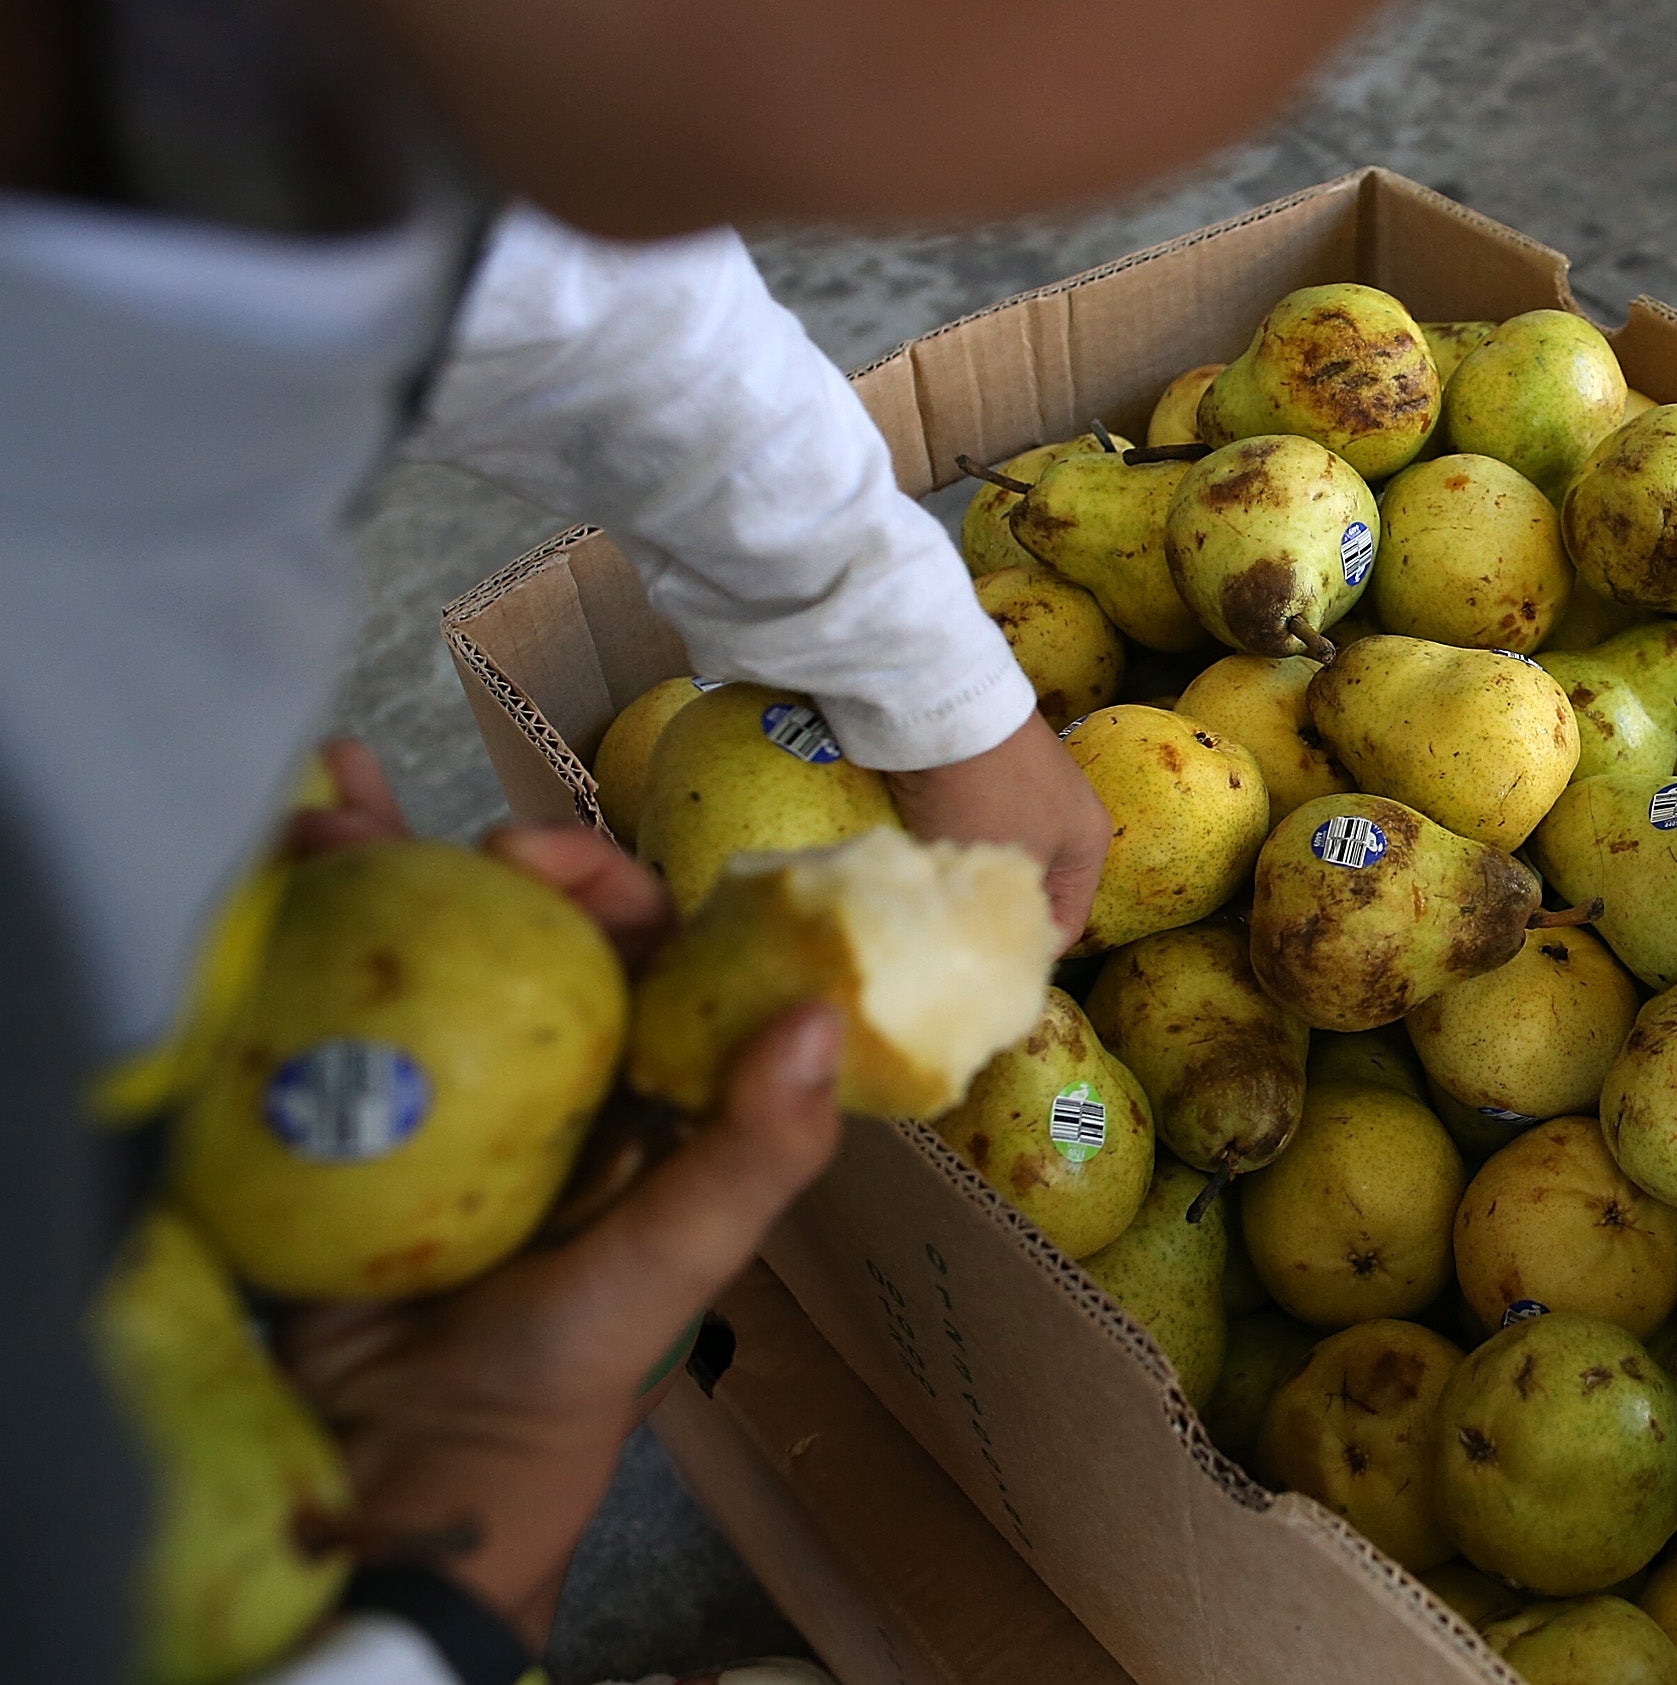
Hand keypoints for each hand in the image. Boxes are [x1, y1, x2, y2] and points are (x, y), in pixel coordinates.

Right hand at [275, 746, 842, 1646]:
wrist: (394, 1462)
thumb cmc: (562, 1371)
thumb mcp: (672, 1261)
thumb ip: (751, 1152)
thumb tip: (822, 1014)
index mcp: (642, 1083)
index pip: (642, 945)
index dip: (607, 880)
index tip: (539, 857)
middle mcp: (546, 1067)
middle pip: (520, 925)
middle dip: (475, 856)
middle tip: (432, 838)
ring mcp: (436, 1081)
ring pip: (416, 940)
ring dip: (372, 857)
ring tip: (322, 799)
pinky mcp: (335, 1104)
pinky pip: (317, 997)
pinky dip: (290, 923)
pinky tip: (269, 853)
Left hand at [885, 708, 1111, 949]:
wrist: (942, 712)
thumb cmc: (986, 801)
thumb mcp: (1004, 873)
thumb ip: (1009, 918)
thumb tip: (999, 952)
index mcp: (1090, 844)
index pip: (1065, 926)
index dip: (1028, 954)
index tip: (984, 970)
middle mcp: (1067, 818)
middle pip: (1031, 893)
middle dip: (994, 915)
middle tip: (956, 941)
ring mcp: (1025, 793)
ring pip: (997, 866)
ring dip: (969, 882)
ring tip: (936, 904)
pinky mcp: (983, 777)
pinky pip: (970, 835)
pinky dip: (951, 851)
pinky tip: (925, 863)